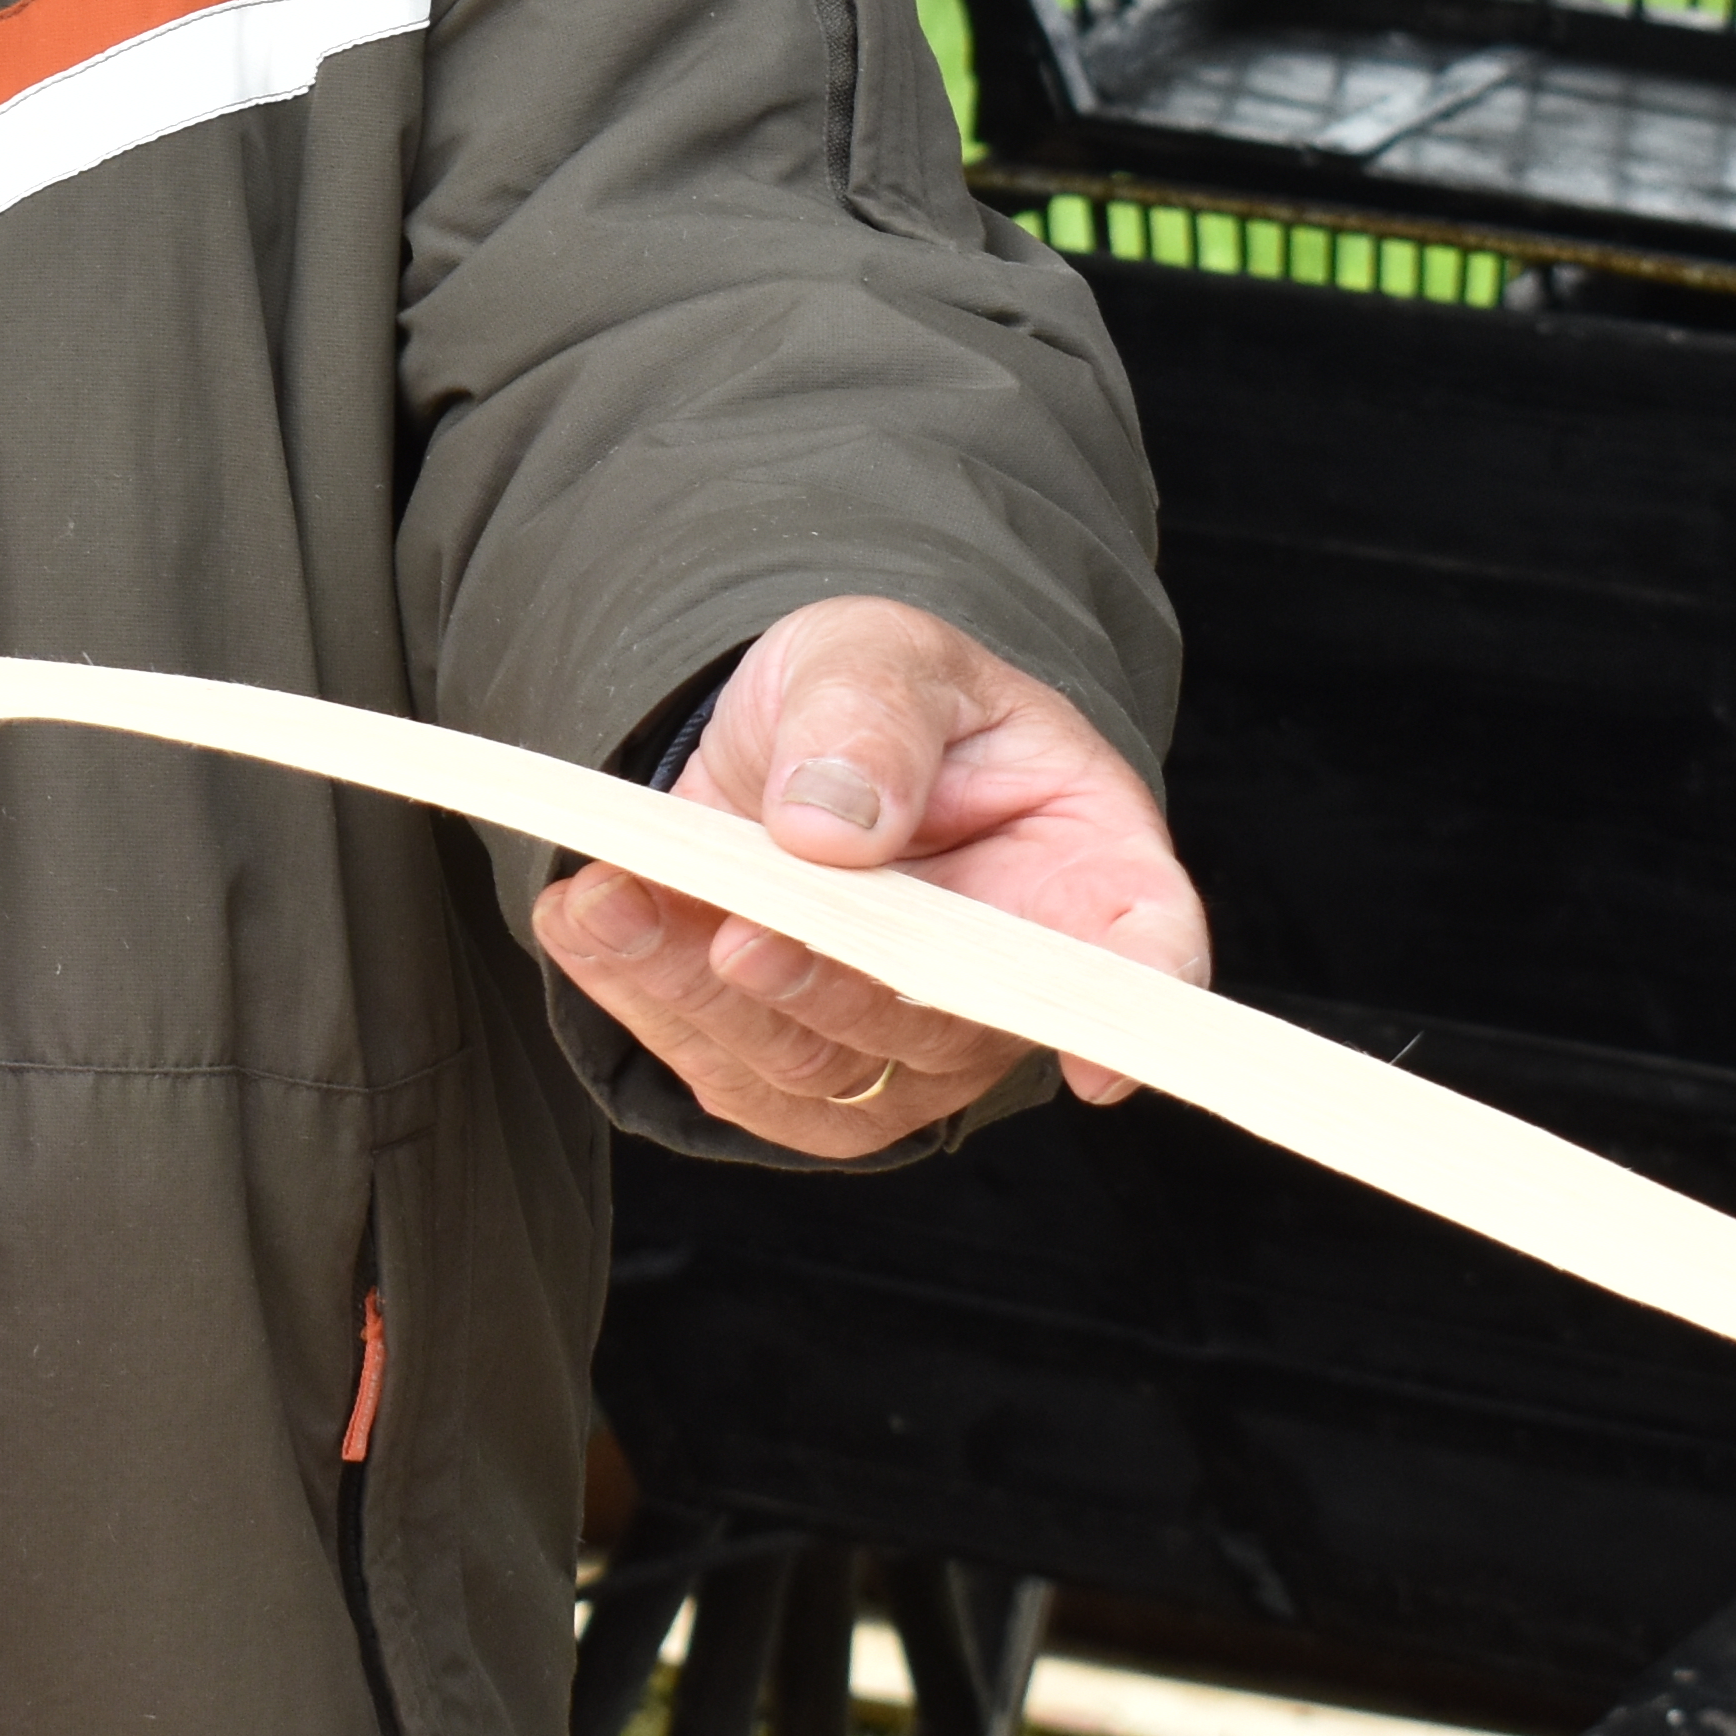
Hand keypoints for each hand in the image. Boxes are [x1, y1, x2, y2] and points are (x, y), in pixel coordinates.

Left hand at [540, 595, 1207, 1160]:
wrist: (783, 745)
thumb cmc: (876, 698)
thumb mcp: (880, 655)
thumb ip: (869, 719)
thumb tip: (830, 825)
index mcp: (1088, 870)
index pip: (1145, 951)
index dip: (1136, 1009)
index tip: (1097, 1063)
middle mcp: (1010, 986)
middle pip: (946, 1026)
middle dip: (833, 986)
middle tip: (739, 932)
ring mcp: (911, 1051)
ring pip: (819, 1067)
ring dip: (703, 996)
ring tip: (609, 905)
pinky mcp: (807, 1080)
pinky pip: (728, 1075)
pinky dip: (646, 1002)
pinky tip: (590, 921)